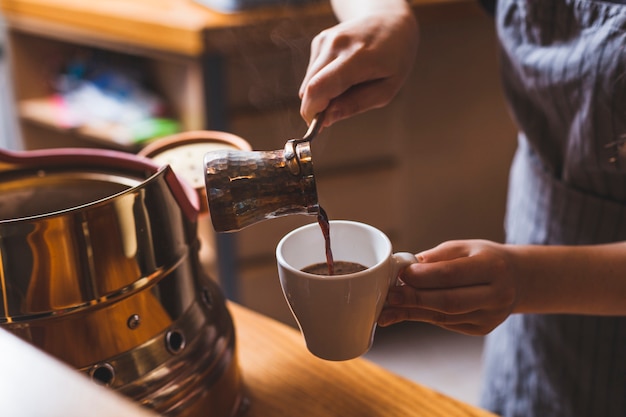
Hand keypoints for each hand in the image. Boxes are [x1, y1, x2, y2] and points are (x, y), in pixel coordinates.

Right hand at [299, 6, 417, 125]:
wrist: (391, 21)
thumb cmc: (393, 58)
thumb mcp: (386, 89)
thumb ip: (356, 104)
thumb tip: (326, 119)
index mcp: (357, 57)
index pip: (319, 88)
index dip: (312, 112)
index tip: (318, 126)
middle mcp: (336, 45)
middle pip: (309, 88)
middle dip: (316, 107)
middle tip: (337, 111)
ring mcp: (325, 40)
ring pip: (308, 82)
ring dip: (321, 94)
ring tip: (348, 87)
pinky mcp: (319, 40)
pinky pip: (312, 73)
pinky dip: (322, 81)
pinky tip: (343, 74)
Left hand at [378, 240, 518, 335]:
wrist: (517, 279)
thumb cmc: (483, 258)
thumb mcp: (463, 248)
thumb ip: (435, 258)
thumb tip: (403, 268)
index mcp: (493, 267)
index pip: (451, 274)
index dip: (423, 276)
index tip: (401, 274)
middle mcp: (497, 294)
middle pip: (448, 301)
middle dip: (414, 299)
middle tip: (390, 296)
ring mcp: (491, 316)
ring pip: (445, 316)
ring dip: (413, 312)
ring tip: (388, 308)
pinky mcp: (482, 329)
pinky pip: (447, 323)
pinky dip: (424, 316)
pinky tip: (405, 312)